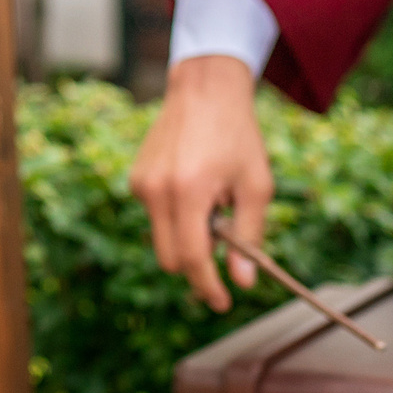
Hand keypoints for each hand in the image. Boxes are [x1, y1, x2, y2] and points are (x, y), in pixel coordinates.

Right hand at [128, 54, 273, 311]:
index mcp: (189, 191)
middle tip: (226, 244)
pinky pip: (155, 216)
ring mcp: (141, 183)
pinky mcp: (135, 178)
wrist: (204, 90)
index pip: (191, 258)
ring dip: (186, 237)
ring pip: (161, 238)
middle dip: (197, 263)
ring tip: (212, 203)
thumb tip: (244, 281)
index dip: (208, 286)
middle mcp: (157, 190)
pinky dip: (175, 217)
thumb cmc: (237, 136)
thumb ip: (249, 236)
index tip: (224, 302)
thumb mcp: (256, 186)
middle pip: (170, 258)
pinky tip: (195, 189)